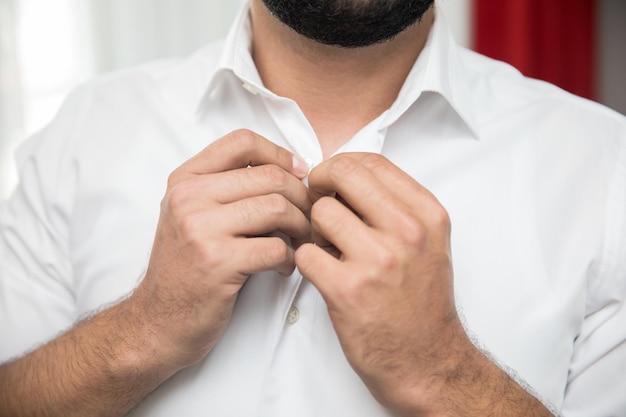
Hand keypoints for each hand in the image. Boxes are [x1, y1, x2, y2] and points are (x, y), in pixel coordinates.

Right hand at [133, 129, 310, 368]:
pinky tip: (284, 267)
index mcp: (185, 180)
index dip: (280, 153)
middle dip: (301, 198)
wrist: (158, 320)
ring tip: (298, 242)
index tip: (299, 173)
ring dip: (300, 227)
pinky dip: (291, 259)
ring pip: (278, 208)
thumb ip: (227, 188)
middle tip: (307, 219)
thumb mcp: (191, 215)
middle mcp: (189, 198)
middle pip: (270, 177)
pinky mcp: (218, 262)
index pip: (242, 142)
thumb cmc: (185, 268)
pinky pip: (277, 248)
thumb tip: (290, 169)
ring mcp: (200, 229)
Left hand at [295, 153, 465, 413]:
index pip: (371, 161)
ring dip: (313, 230)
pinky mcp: (348, 289)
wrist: (427, 360)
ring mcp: (378, 260)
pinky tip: (323, 273)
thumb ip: (395, 206)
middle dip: (319, 184)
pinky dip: (306, 261)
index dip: (340, 165)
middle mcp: (407, 232)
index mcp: (427, 215)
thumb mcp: (428, 242)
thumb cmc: (422, 302)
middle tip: (316, 203)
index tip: (330, 181)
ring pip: (319, 212)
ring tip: (328, 250)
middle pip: (342, 174)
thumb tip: (344, 178)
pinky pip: (305, 252)